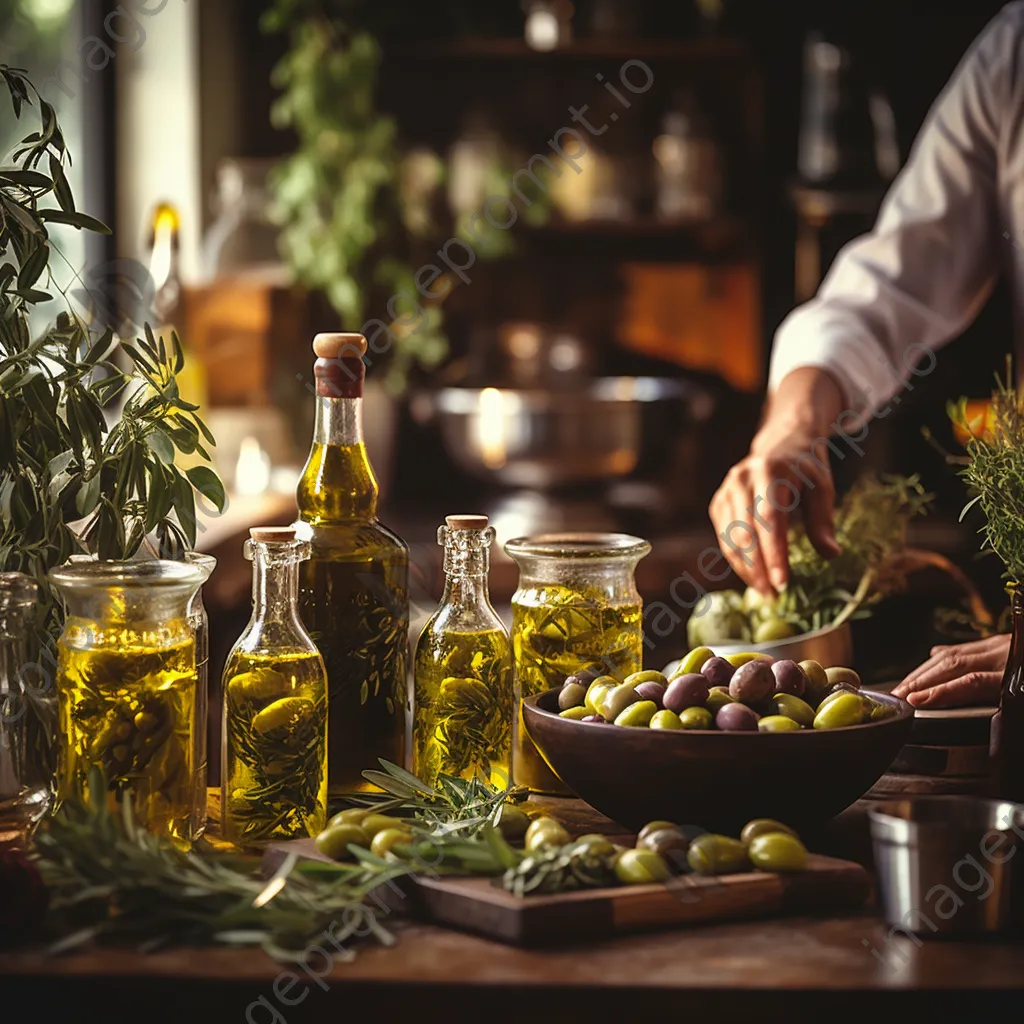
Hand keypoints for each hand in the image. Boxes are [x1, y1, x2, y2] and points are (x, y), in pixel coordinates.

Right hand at [709, 369, 843, 596]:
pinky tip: (753, 577)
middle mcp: (741, 480)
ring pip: (730, 539)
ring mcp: (725, 491)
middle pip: (746, 532)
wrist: (780, 445)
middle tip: (774, 596)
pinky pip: (724, 539)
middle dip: (758, 568)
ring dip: (746, 570)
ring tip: (765, 593)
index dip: (774, 554)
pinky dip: (737, 561)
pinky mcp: (718, 504)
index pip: (769, 519)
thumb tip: (831, 555)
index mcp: (770, 472)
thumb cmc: (805, 469)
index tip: (783, 583)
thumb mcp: (822, 488)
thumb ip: (822, 521)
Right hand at [892, 634, 1008, 707]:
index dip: (940, 691)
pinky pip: (965, 646)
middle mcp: (1005, 654)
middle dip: (921, 680)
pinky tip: (931, 661)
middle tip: (898, 695)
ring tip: (906, 684)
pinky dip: (943, 656)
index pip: (971, 682)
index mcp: (1015, 673)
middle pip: (954, 664)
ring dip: (925, 670)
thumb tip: (968, 714)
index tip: (914, 700)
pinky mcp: (1000, 642)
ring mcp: (1001, 645)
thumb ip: (1002, 705)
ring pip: (954, 653)